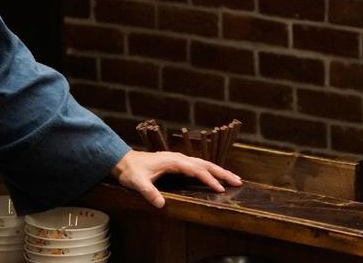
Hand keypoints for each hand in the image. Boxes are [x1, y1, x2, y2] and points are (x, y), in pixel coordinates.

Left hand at [111, 150, 242, 207]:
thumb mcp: (138, 183)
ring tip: (234, 178)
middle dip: (223, 173)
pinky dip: (210, 170)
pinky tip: (215, 176)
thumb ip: (149, 192)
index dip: (209, 179)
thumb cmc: (131, 171)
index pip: (197, 170)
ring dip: (219, 171)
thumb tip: (161, 204)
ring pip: (204, 164)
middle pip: (206, 164)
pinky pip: (198, 166)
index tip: (220, 189)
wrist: (124, 161)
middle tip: (238, 181)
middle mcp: (179, 158)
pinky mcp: (178, 163)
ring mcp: (179, 159)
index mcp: (174, 161)